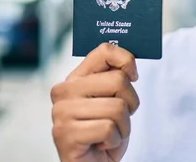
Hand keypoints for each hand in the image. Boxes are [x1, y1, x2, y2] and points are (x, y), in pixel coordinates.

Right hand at [51, 43, 139, 161]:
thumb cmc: (105, 132)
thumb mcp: (113, 99)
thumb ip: (115, 77)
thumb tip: (129, 63)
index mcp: (75, 78)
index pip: (104, 51)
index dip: (126, 60)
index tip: (133, 76)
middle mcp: (64, 92)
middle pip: (118, 80)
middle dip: (129, 103)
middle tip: (119, 117)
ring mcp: (62, 113)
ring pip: (116, 107)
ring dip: (123, 126)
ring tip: (110, 133)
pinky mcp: (65, 135)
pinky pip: (109, 128)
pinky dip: (114, 140)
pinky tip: (102, 144)